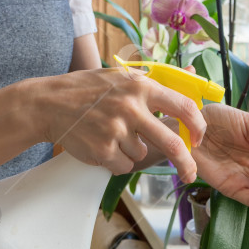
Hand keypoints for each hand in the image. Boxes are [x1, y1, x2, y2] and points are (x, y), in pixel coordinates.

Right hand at [25, 68, 205, 183]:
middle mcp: (131, 107)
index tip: (199, 138)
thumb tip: (192, 75)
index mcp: (141, 86)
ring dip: (132, 149)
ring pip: (141, 153)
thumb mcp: (122, 76)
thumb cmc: (90, 89)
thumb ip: (156, 82)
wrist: (49, 103)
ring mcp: (116, 130)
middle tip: (190, 173)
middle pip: (171, 143)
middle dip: (185, 162)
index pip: (183, 107)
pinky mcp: (102, 150)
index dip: (197, 126)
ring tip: (111, 132)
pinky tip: (101, 143)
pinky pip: (123, 164)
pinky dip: (117, 160)